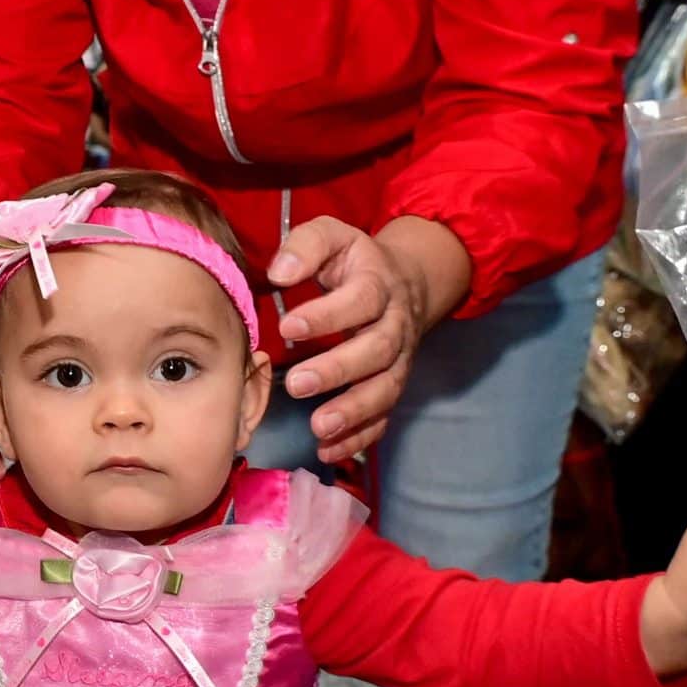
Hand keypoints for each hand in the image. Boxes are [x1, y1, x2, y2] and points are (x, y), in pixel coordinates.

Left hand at [268, 216, 467, 465]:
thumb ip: (305, 246)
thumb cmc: (354, 261)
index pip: (361, 300)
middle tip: (297, 384)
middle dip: (338, 370)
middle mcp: (395, 325)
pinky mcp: (393, 385)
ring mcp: (399, 360)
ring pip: (386, 389)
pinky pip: (384, 416)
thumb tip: (278, 272)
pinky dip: (360, 437)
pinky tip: (329, 450)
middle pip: (377, 351)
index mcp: (379, 284)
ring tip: (319, 427)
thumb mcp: (332, 236)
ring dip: (354, 412)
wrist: (408, 281)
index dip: (328, 315)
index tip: (289, 325)